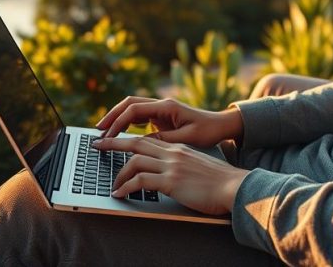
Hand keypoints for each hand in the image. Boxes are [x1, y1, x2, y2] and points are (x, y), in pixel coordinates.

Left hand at [93, 136, 247, 214]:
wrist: (235, 187)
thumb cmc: (220, 182)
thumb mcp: (198, 167)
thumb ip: (182, 166)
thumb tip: (170, 174)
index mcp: (178, 149)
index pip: (148, 139)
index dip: (129, 139)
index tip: (116, 141)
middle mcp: (173, 153)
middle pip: (136, 142)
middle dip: (114, 143)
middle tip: (98, 145)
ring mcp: (172, 165)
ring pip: (135, 161)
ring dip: (119, 173)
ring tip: (112, 183)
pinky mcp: (171, 180)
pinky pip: (140, 181)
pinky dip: (126, 187)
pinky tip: (121, 194)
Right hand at [96, 96, 242, 147]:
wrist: (221, 126)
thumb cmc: (208, 131)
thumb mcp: (186, 138)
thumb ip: (163, 140)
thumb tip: (141, 143)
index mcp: (167, 106)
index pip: (134, 109)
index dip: (118, 121)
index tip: (107, 135)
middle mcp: (161, 105)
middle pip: (129, 104)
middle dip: (112, 116)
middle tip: (98, 130)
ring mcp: (161, 109)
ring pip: (132, 109)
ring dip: (117, 118)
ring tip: (104, 132)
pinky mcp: (162, 117)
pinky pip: (139, 117)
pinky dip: (127, 123)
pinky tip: (120, 134)